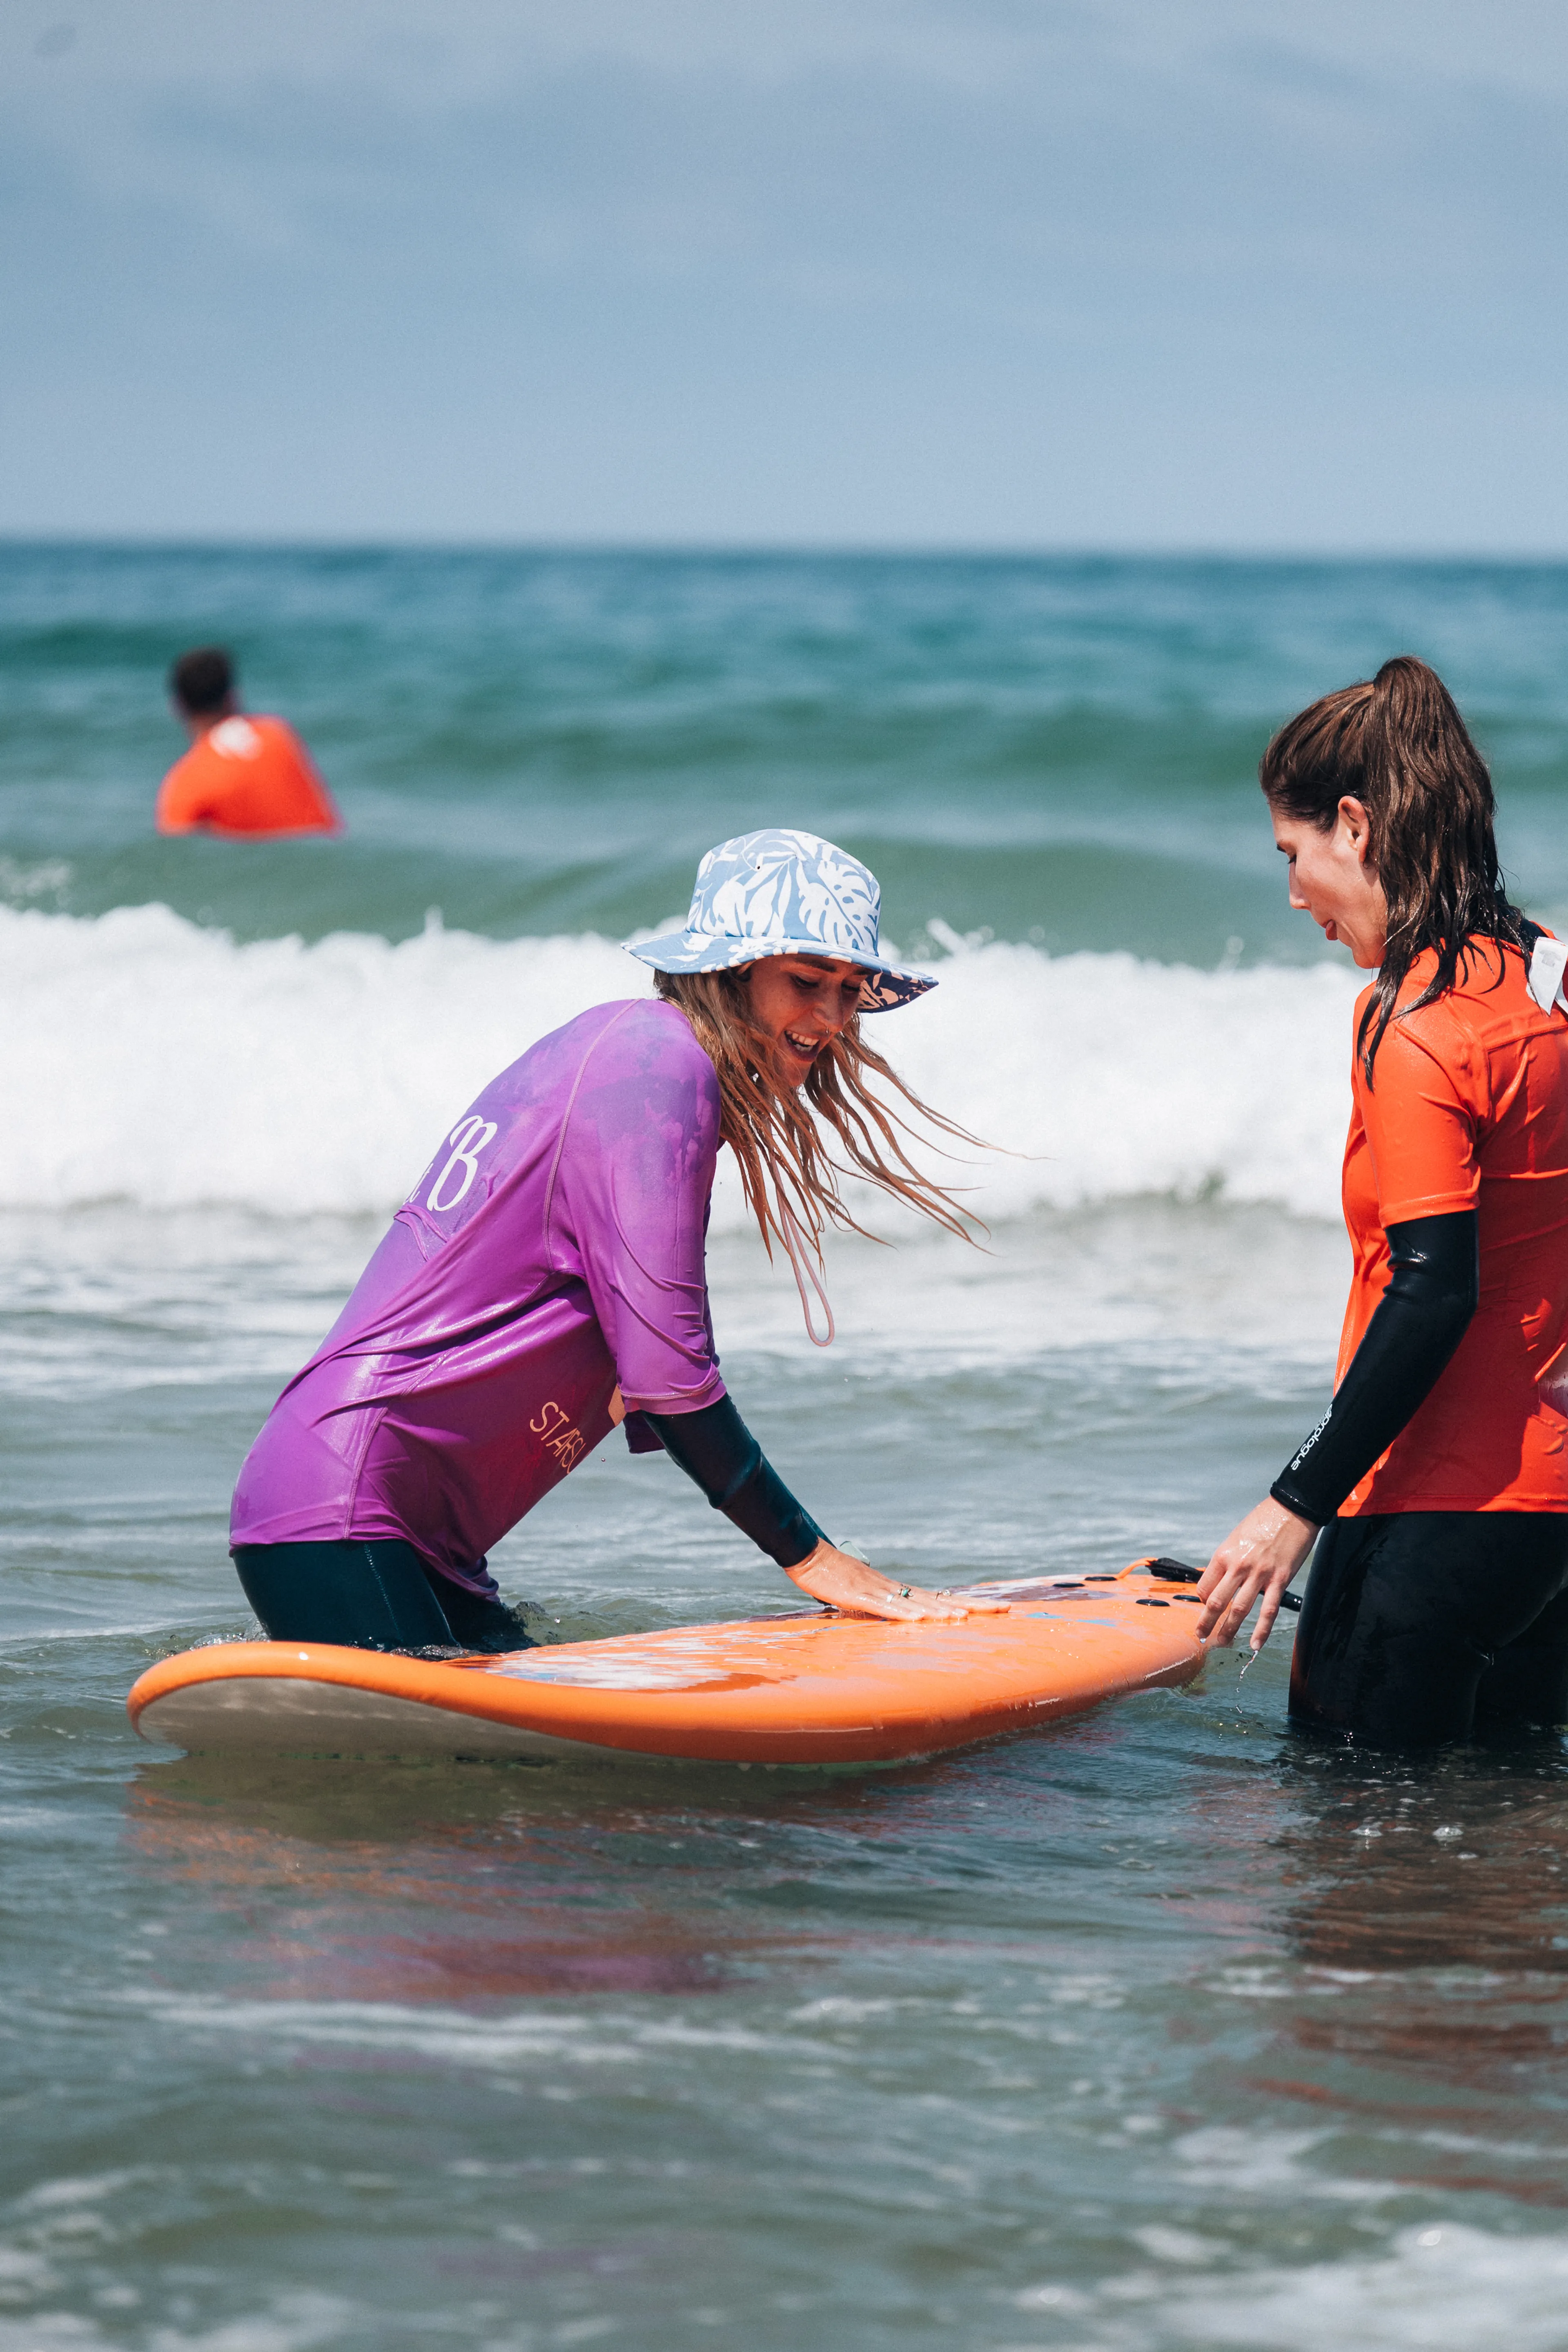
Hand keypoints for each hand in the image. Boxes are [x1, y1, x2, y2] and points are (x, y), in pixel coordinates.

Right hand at [784, 1541, 1007, 1622]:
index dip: (971, 1604)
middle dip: (973, 1606)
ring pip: (915, 1603)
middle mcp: (895, 1590)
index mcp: (900, 1592)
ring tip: (965, 1619)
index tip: (998, 1609)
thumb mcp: (865, 1600)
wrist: (809, 1556)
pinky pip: (883, 1607)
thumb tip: (904, 1621)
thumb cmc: (835, 1578)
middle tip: (1004, 1610)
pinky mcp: (857, 1596)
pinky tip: (919, 1619)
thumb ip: (884, 1610)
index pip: (943, 1599)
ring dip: (940, 1612)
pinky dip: (903, 1613)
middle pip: (941, 1599)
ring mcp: (877, 1592)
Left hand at [1197, 1499, 1317, 1651]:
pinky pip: (1268, 1610)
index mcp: (1224, 1555)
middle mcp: (1238, 1566)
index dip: (1202, 1601)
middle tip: (1201, 1637)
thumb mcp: (1236, 1538)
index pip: (1205, 1587)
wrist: (1291, 1511)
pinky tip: (1255, 1644)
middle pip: (1217, 1602)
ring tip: (1223, 1644)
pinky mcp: (1279, 1580)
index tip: (1205, 1609)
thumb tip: (1222, 1581)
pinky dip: (1262, 1630)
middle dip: (1207, 1623)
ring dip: (1229, 1630)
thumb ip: (1228, 1560)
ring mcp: (1259, 1574)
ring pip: (1240, 1609)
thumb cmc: (1262, 1521)